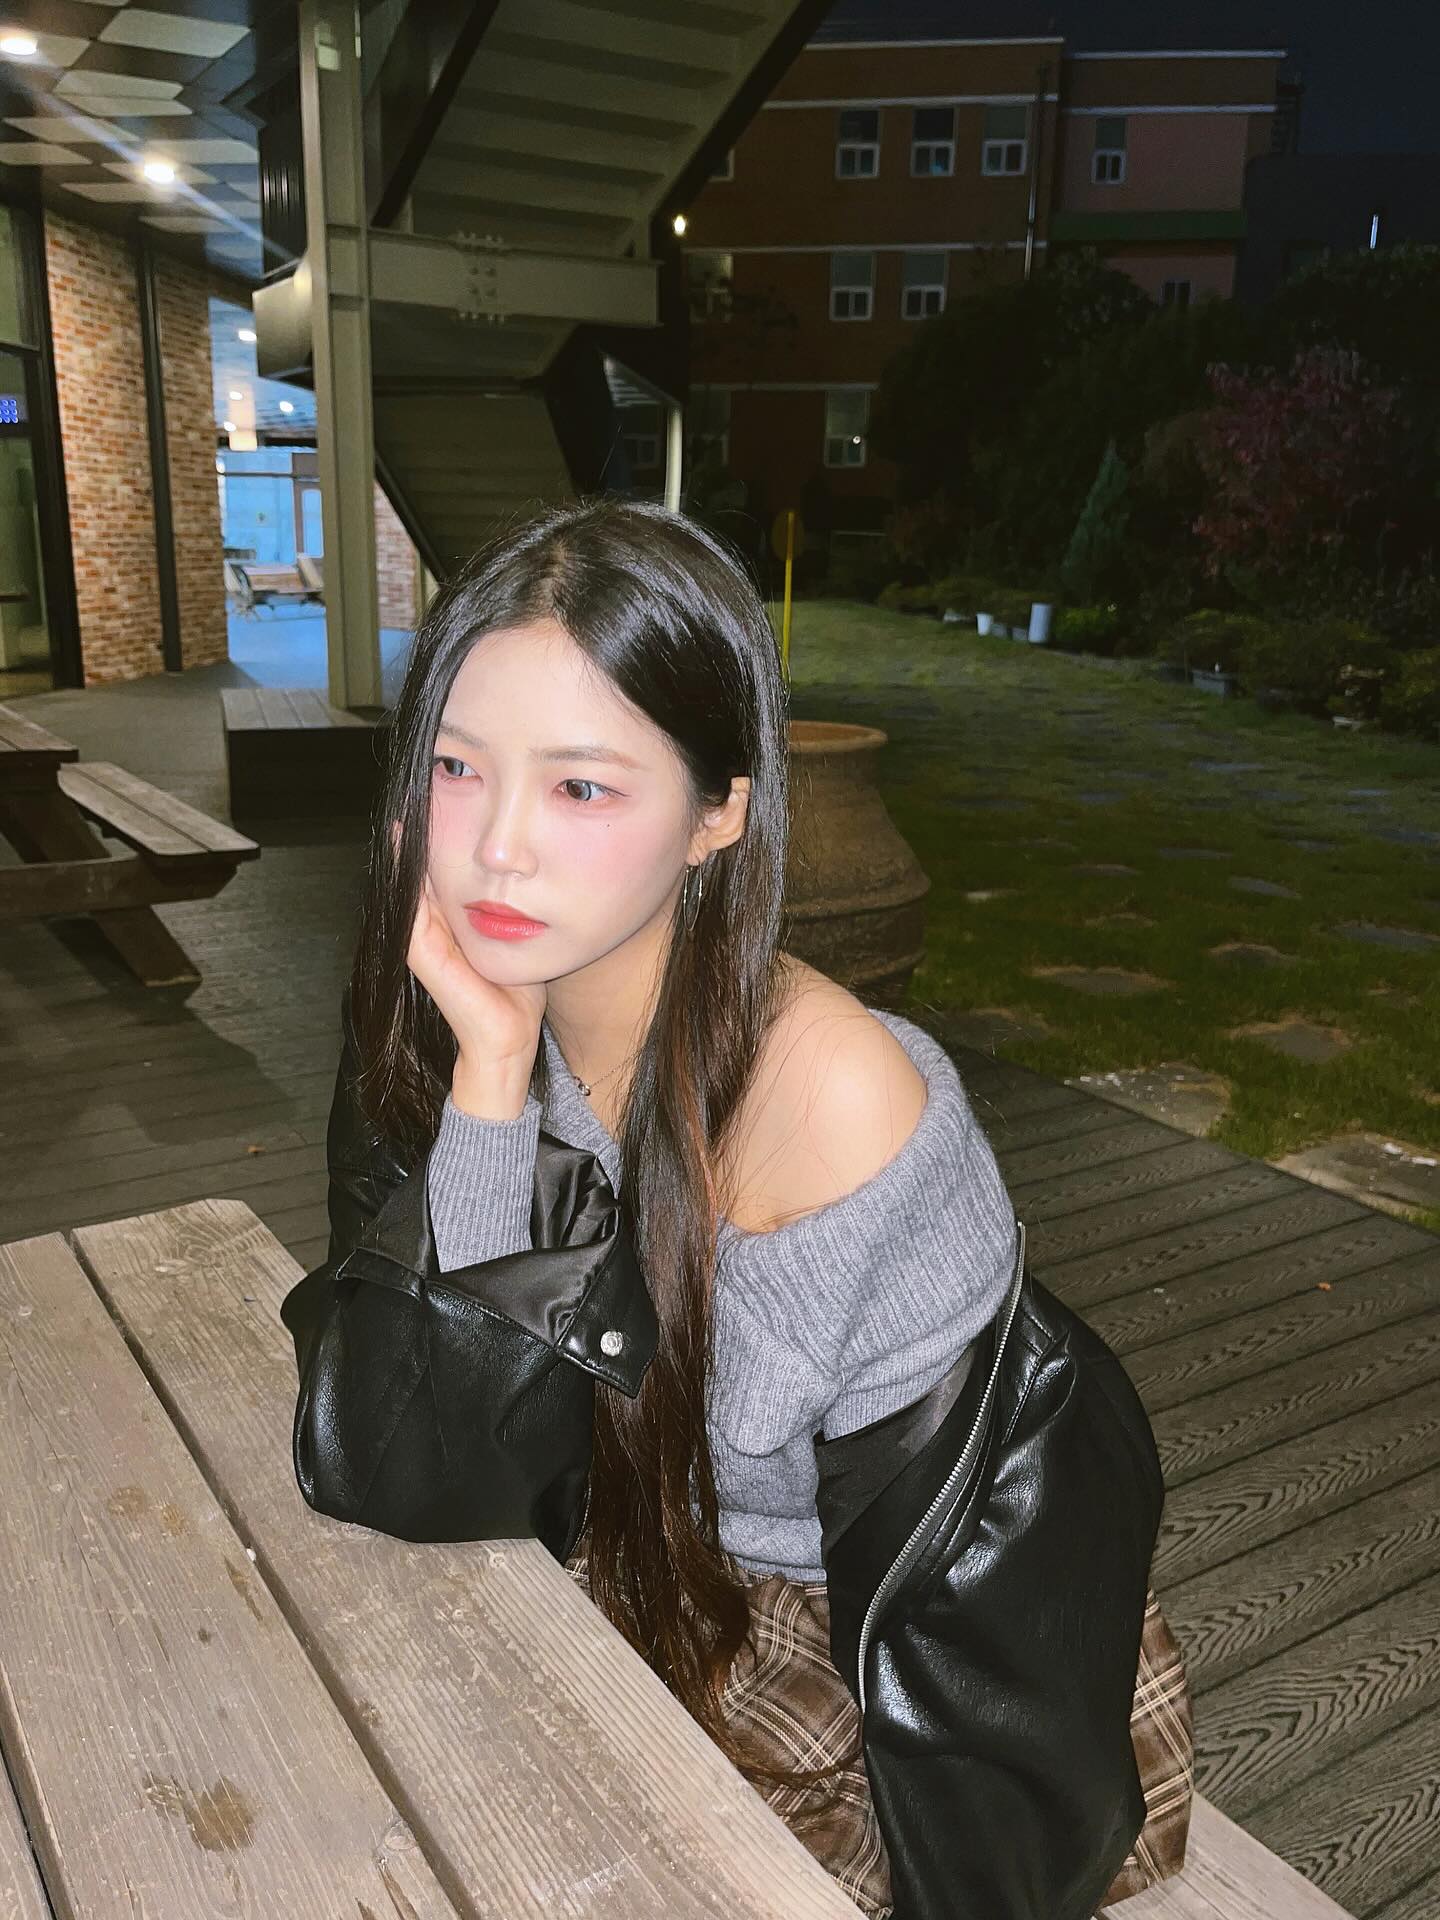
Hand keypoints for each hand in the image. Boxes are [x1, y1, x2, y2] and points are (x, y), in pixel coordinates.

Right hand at [394, 822, 546, 1073]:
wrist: (508, 1039)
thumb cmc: (516, 992)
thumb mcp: (517, 937)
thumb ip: (513, 909)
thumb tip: (529, 874)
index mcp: (453, 922)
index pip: (439, 871)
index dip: (437, 838)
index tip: (438, 800)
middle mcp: (434, 928)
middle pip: (420, 873)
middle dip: (418, 837)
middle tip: (416, 796)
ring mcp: (424, 941)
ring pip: (409, 887)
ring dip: (405, 853)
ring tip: (403, 816)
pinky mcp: (423, 955)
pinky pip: (409, 911)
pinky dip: (406, 882)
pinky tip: (403, 853)